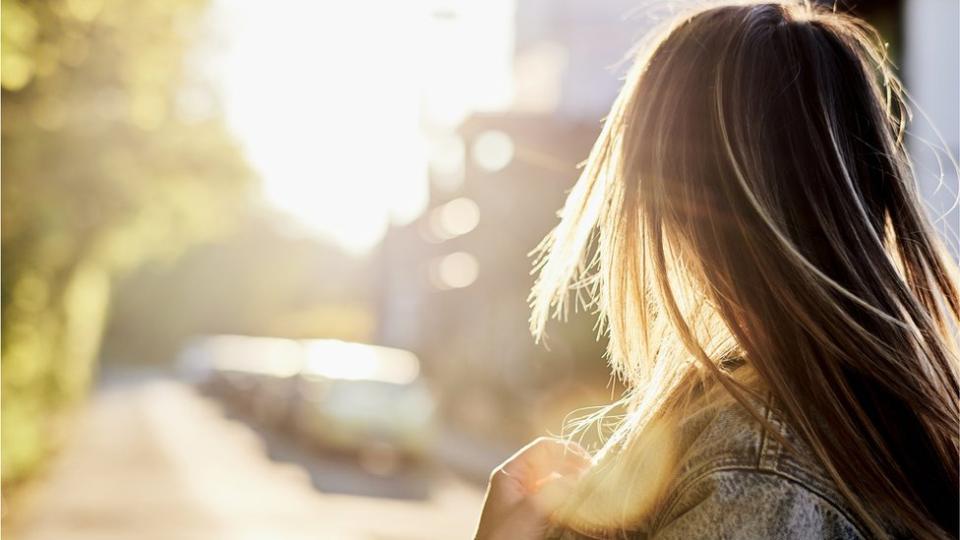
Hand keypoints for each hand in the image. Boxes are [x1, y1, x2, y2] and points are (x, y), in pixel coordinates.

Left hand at [475, 437, 591, 539]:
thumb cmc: (505, 538)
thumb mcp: (532, 510)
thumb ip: (556, 489)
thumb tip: (580, 477)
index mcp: (510, 473)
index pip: (544, 449)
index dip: (568, 452)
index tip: (590, 466)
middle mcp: (517, 483)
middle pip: (551, 465)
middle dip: (573, 470)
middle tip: (593, 482)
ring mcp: (523, 500)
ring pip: (554, 484)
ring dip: (571, 488)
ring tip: (587, 496)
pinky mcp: (530, 518)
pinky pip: (553, 502)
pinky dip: (567, 503)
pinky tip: (577, 510)